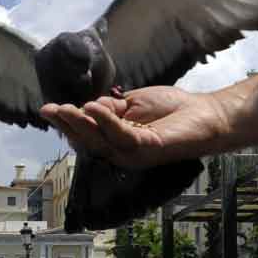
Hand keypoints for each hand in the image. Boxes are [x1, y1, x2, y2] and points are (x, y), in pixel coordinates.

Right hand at [40, 86, 228, 168]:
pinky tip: (94, 107)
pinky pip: (122, 136)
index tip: (49, 108)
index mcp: (116, 141)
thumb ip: (112, 108)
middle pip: (88, 141)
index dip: (67, 123)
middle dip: (67, 124)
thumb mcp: (134, 103)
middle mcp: (121, 152)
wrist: (208, 114)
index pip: (86, 134)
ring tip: (66, 108)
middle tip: (50, 109)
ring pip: (100, 141)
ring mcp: (134, 154)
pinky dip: (106, 122)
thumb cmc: (174, 109)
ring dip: (81, 124)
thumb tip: (90, 106)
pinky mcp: (147, 149)